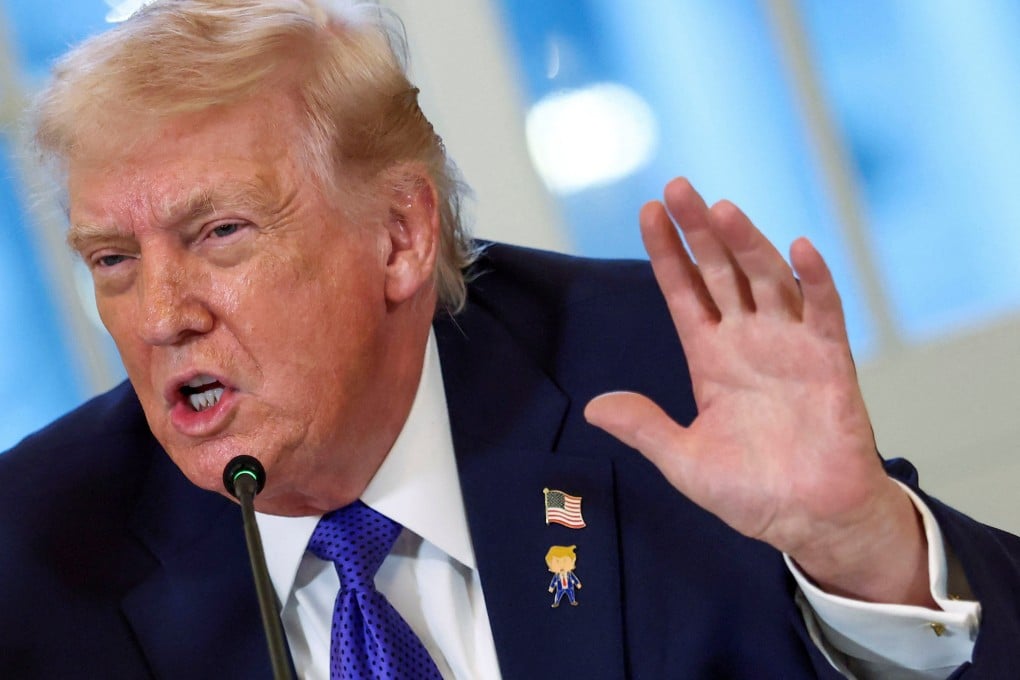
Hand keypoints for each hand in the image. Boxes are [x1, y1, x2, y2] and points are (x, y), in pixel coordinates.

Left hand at [585, 178, 932, 604]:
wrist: (810, 523)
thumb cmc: (752, 493)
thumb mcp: (684, 461)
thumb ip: (644, 428)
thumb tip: (593, 407)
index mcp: (711, 358)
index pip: (685, 292)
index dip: (667, 253)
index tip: (649, 212)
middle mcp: (748, 341)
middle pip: (721, 272)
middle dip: (698, 231)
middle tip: (677, 187)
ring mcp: (790, 346)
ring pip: (766, 279)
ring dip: (746, 243)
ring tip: (721, 209)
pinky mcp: (830, 362)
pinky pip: (824, 312)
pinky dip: (814, 280)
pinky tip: (800, 248)